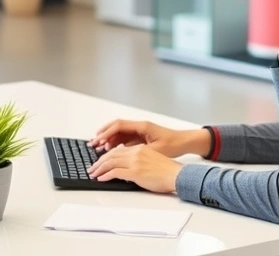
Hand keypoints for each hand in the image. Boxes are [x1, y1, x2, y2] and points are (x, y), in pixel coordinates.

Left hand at [87, 145, 182, 193]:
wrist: (177, 175)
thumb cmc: (167, 171)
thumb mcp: (151, 160)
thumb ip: (137, 161)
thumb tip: (126, 168)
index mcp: (139, 149)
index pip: (117, 150)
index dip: (106, 156)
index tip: (99, 161)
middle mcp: (136, 153)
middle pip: (111, 155)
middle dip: (99, 162)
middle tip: (92, 168)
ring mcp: (135, 162)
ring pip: (111, 162)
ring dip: (99, 168)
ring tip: (93, 174)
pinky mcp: (135, 172)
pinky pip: (115, 172)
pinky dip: (106, 175)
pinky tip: (101, 179)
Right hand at [89, 120, 208, 157]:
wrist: (185, 142)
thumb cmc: (174, 144)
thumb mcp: (155, 150)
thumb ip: (139, 151)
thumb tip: (122, 154)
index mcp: (142, 126)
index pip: (119, 126)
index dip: (106, 132)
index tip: (98, 139)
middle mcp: (139, 126)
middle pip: (116, 127)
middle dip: (103, 134)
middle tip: (93, 143)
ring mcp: (140, 131)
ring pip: (119, 132)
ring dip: (109, 139)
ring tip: (99, 147)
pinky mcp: (141, 137)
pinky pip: (125, 137)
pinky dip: (116, 142)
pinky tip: (111, 149)